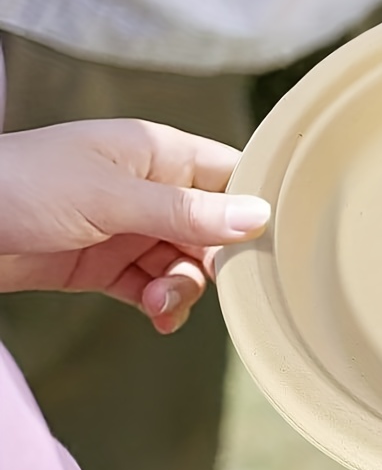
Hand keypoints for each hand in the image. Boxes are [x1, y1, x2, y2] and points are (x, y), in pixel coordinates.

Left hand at [0, 119, 270, 333]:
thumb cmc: (20, 187)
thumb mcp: (110, 199)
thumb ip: (186, 212)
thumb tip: (258, 216)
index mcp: (156, 152)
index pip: (230, 172)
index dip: (254, 205)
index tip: (268, 243)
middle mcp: (148, 188)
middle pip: (213, 228)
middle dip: (215, 261)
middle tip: (206, 282)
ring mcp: (126, 227)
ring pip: (185, 262)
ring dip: (184, 288)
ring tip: (161, 305)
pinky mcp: (103, 264)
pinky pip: (152, 285)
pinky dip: (160, 304)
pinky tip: (157, 316)